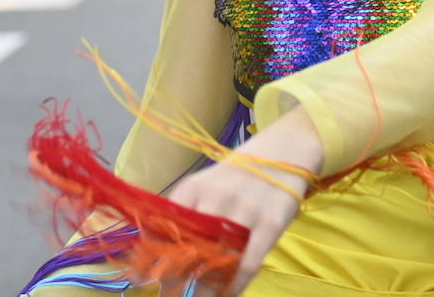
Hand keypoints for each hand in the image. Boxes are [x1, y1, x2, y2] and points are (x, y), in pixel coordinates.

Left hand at [158, 108, 322, 296]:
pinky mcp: (270, 223)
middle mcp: (217, 197)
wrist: (284, 152)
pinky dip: (235, 285)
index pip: (166, 226)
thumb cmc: (237, 175)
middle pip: (190, 247)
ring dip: (205, 287)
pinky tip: (226, 294)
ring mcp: (245, 210)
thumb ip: (186, 211)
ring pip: (218, 259)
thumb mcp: (206, 185)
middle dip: (178, 277)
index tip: (149, 275)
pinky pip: (249, 263)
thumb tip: (158, 245)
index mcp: (195, 187)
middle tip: (173, 293)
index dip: (155, 254)